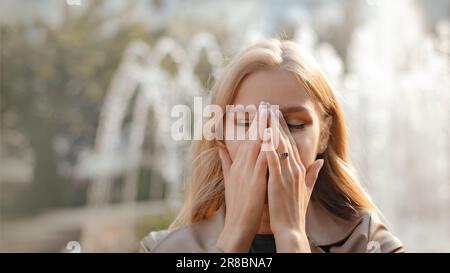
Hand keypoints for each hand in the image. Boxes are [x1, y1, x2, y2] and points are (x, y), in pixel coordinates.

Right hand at [215, 102, 268, 251]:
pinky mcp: (255, 181)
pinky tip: (271, 135)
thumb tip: (220, 148)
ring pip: (256, 144)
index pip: (247, 139)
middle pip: (252, 137)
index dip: (254, 123)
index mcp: (238, 164)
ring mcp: (248, 172)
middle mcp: (242, 165)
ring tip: (269, 110)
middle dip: (259, 119)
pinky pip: (262, 160)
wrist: (237, 224)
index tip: (259, 108)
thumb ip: (226, 163)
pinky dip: (266, 146)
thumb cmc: (237, 203)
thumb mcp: (229, 180)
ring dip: (263, 127)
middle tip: (265, 101)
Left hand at [264, 106, 323, 251]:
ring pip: (279, 146)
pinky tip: (263, 135)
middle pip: (285, 140)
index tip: (276, 113)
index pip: (290, 142)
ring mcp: (287, 174)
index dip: (283, 127)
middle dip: (276, 121)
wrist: (292, 229)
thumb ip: (312, 174)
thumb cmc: (295, 210)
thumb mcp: (306, 190)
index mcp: (299, 169)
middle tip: (269, 105)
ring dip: (272, 128)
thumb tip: (321, 161)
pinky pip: (273, 161)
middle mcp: (294, 168)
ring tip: (265, 112)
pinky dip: (269, 147)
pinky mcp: (278, 181)